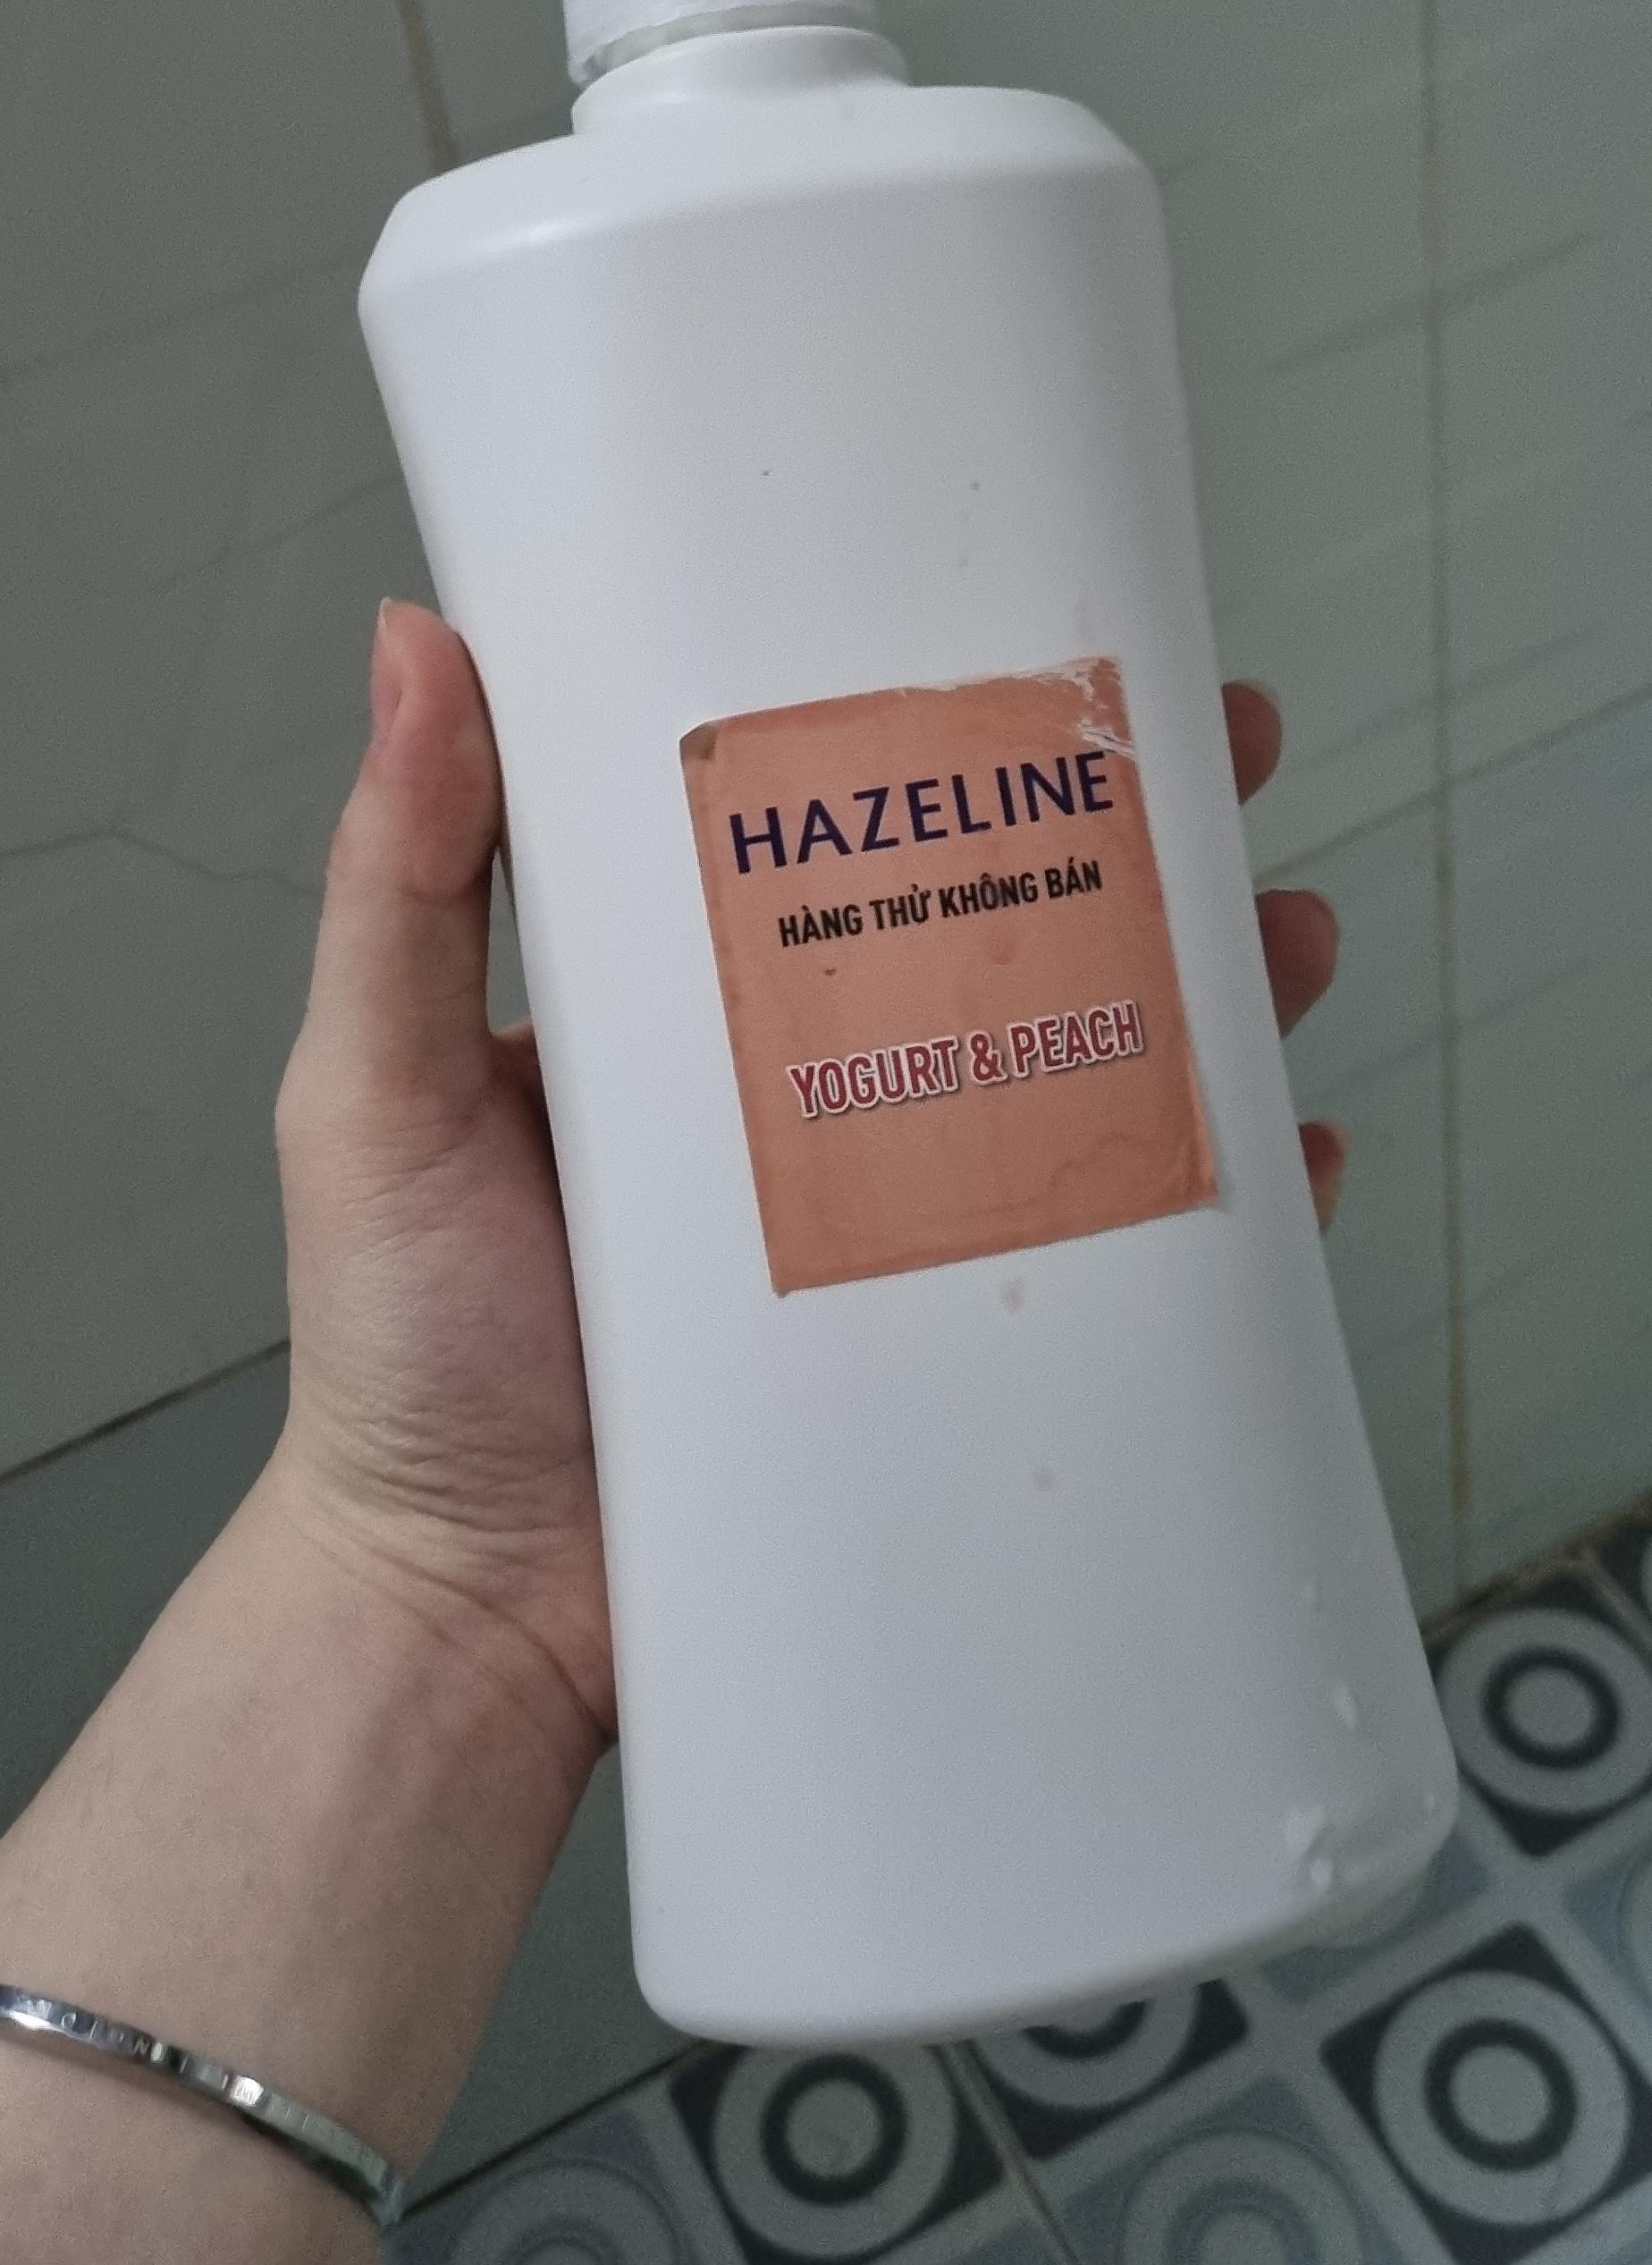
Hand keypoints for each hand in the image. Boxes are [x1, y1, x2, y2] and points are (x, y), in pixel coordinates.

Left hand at [270, 613, 1343, 1755]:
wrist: (465, 1619)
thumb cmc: (401, 1355)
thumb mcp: (376, 1087)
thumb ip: (399, 879)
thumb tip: (417, 645)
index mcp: (687, 995)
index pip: (843, 822)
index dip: (954, 728)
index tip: (1049, 646)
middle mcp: (808, 1085)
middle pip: (1003, 927)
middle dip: (1135, 836)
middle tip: (1227, 759)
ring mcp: (894, 1218)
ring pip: (1087, 1071)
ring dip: (1208, 991)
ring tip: (1285, 936)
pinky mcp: (948, 1345)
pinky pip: (1117, 1263)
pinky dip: (1220, 1208)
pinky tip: (1287, 1162)